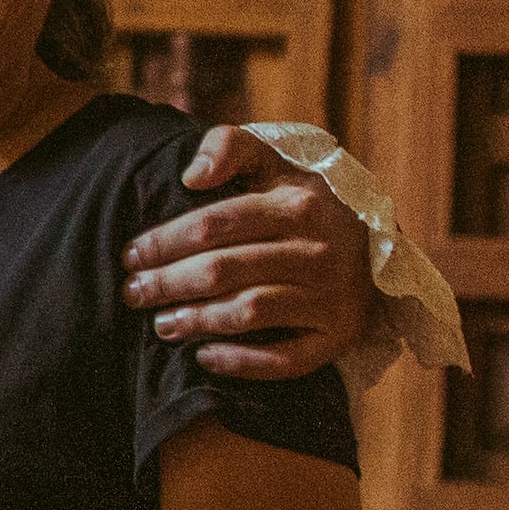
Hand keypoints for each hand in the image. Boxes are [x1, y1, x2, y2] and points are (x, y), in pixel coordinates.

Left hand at [119, 124, 375, 377]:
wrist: (376, 247)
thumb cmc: (305, 201)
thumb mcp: (276, 161)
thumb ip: (231, 147)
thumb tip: (192, 176)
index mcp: (297, 204)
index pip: (215, 223)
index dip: (165, 241)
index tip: (132, 254)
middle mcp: (316, 252)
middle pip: (225, 270)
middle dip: (169, 283)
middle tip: (133, 292)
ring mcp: (330, 298)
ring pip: (249, 312)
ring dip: (197, 320)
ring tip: (161, 324)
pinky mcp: (338, 337)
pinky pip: (284, 359)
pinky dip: (242, 362)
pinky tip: (204, 356)